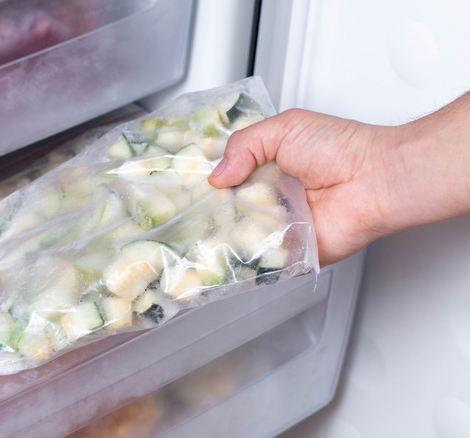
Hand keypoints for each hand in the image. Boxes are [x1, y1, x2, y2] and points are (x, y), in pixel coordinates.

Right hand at [208, 109, 396, 265]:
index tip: (184, 186)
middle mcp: (270, 197)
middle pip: (225, 209)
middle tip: (190, 210)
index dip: (206, 182)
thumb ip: (243, 145)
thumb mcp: (283, 128)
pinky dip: (246, 254)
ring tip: (209, 227)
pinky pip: (260, 257)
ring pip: (238, 235)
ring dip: (224, 232)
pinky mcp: (289, 251)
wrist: (374, 180)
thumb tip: (217, 175)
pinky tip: (233, 244)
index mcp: (267, 167)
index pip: (226, 178)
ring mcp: (278, 225)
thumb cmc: (340, 148)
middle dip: (208, 210)